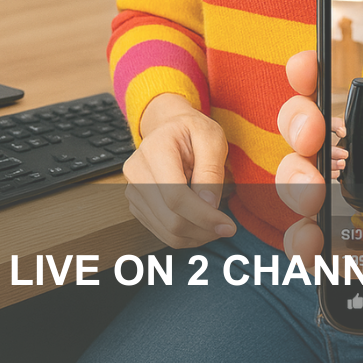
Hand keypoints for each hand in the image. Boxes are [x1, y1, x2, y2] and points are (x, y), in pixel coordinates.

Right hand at [122, 93, 235, 248]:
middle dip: (203, 229)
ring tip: (214, 223)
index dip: (204, 216)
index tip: (228, 226)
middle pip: (170, 219)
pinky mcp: (137, 204)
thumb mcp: (211, 138)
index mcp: (155, 149)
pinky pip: (162, 232)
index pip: (176, 197)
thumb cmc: (192, 130)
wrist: (170, 127)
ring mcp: (134, 190)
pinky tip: (199, 222)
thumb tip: (209, 204)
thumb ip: (211, 170)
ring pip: (167, 231)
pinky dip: (185, 235)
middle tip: (225, 226)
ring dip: (196, 235)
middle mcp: (137, 171)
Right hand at [276, 0, 362, 362]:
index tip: (312, 56)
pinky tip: (311, 238)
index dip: (333, 73)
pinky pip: (322, 262)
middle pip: (330, 138)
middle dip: (301, 118)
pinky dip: (300, 244)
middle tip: (308, 121)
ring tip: (309, 180)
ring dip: (293, 173)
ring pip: (312, 191)